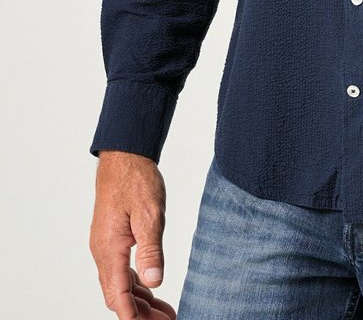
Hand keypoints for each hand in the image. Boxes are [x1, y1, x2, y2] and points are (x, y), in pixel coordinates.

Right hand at [89, 150, 175, 318]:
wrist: (124, 156)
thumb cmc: (136, 180)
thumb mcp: (150, 213)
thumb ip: (151, 248)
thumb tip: (154, 281)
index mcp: (109, 249)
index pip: (118, 296)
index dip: (133, 317)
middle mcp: (102, 252)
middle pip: (117, 296)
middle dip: (139, 314)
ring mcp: (105, 246)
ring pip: (118, 285)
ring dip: (138, 302)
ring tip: (163, 312)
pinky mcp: (111, 240)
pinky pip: (120, 271)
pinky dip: (135, 285)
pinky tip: (150, 289)